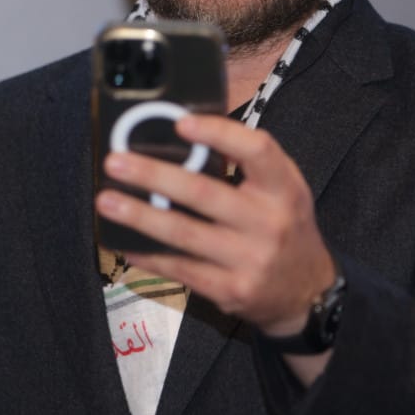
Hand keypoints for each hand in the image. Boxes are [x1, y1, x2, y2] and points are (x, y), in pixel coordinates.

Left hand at [96, 114, 336, 340]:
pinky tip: (123, 241)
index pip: (257, 151)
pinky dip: (147, 254)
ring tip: (107, 201)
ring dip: (140, 215)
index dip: (219, 133)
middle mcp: (270, 222)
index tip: (181, 123)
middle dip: (154, 175)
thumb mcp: (284, 190)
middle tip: (117, 162)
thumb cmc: (285, 227)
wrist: (307, 292)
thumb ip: (248, 165)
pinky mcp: (230, 289)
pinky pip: (180, 268)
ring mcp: (249, 259)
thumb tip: (188, 135)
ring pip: (184, 234)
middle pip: (205, 193)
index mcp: (284, 188)